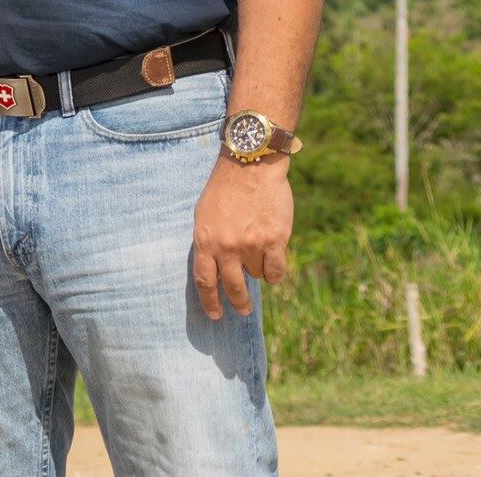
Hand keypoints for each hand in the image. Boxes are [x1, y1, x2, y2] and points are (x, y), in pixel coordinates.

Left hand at [190, 152, 291, 319]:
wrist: (251, 165)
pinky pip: (275, 271)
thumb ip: (210, 242)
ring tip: (257, 244)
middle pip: (232, 287)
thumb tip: (216, 270)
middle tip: (243, 311)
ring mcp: (251, 245)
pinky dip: (275, 271)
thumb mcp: (204, 215)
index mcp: (205, 240)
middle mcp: (226, 246)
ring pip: (256, 275)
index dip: (210, 302)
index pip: (204, 281)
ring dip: (257, 267)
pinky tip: (273, 260)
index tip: (215, 315)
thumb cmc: (225, 189)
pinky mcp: (274, 241)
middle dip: (239, 303)